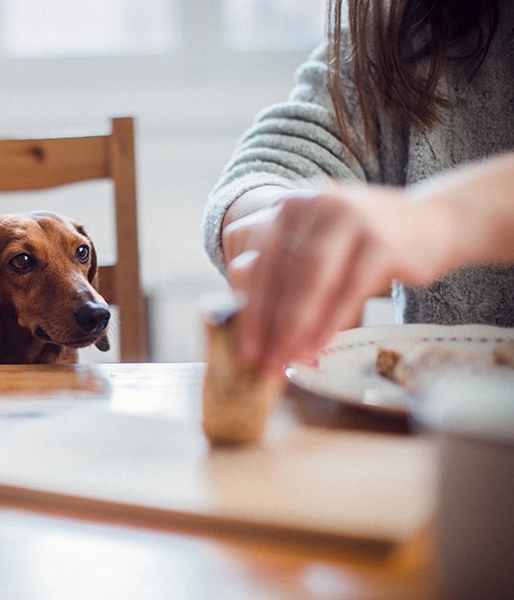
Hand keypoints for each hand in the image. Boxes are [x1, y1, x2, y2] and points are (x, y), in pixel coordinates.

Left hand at [224, 184, 436, 372]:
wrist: (436, 222)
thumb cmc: (364, 242)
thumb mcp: (317, 244)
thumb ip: (280, 265)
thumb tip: (238, 299)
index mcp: (291, 205)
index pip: (259, 259)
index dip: (248, 305)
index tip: (243, 344)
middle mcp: (316, 204)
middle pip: (281, 271)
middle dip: (268, 322)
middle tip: (261, 360)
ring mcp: (350, 218)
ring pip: (311, 280)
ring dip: (294, 326)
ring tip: (285, 359)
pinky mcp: (381, 241)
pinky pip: (347, 290)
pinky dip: (329, 322)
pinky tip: (317, 347)